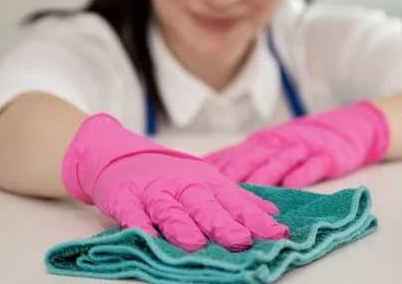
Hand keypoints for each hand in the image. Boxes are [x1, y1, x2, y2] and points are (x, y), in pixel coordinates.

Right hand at [61, 114, 288, 252]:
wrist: (124, 155)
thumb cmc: (172, 175)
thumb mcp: (208, 181)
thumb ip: (238, 199)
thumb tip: (272, 213)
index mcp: (207, 183)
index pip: (235, 202)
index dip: (255, 219)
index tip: (277, 234)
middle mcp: (184, 186)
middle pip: (205, 205)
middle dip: (223, 224)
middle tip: (241, 241)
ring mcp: (154, 192)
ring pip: (170, 210)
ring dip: (182, 227)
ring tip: (196, 245)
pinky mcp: (126, 198)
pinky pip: (132, 213)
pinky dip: (138, 224)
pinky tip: (145, 236)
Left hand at [205, 102, 389, 187]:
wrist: (350, 126)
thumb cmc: (302, 141)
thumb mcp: (271, 144)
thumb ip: (241, 156)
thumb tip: (203, 168)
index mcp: (263, 142)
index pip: (234, 153)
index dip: (214, 167)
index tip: (192, 179)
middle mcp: (279, 143)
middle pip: (253, 157)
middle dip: (232, 171)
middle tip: (212, 186)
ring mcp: (303, 148)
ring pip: (280, 162)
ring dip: (263, 174)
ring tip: (247, 189)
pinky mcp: (327, 156)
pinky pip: (313, 166)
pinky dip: (302, 174)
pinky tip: (291, 185)